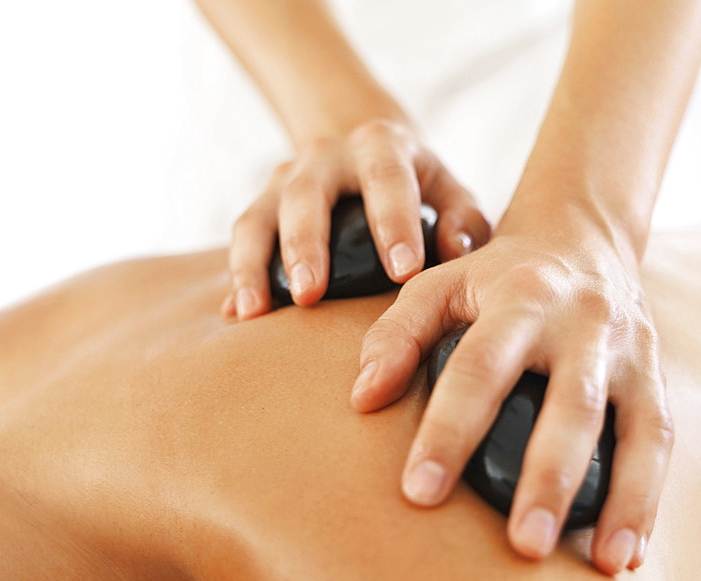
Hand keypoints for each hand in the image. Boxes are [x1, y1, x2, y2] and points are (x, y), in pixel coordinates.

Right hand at [222, 120, 490, 318]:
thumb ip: (464, 220)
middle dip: (306, 246)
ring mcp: (285, 178)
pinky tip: (236, 314)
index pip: (387, 179)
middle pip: (306, 195)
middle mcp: (326, 156)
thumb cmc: (421, 188)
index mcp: (381, 146)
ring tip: (255, 312)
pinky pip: (242, 238)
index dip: (394, 223)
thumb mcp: (451, 192)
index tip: (404, 271)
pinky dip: (237, 277)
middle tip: (310, 296)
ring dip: (254, 265)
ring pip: (259, 216)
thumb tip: (457, 251)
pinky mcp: (262, 204)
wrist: (370, 153)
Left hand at [351, 207, 673, 574]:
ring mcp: (629, 351)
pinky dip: (648, 498)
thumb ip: (398, 334)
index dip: (449, 430)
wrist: (584, 238)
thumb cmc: (497, 275)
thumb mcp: (441, 284)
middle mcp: (583, 323)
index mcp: (520, 297)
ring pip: (637, 428)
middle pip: (571, 405)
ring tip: (605, 566)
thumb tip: (363, 399)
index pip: (480, 368)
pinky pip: (661, 440)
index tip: (420, 493)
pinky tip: (628, 555)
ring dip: (625, 498)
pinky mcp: (655, 376)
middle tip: (524, 547)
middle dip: (549, 478)